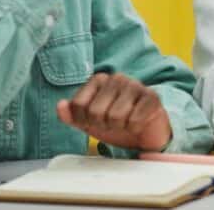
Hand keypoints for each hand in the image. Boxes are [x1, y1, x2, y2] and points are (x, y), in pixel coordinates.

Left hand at [57, 73, 171, 151]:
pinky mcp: (152, 97)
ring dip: (119, 127)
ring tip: (125, 122)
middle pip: (95, 111)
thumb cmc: (116, 124)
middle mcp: (117, 78)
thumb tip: (61, 106)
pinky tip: (138, 123)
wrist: (143, 134)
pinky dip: (134, 127)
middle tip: (113, 123)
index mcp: (99, 80)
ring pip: (115, 116)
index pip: (77, 104)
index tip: (95, 120)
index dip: (84, 120)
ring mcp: (136, 85)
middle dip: (103, 124)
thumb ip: (70, 114)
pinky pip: (134, 120)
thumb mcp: (87, 122)